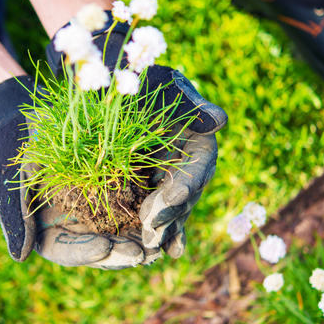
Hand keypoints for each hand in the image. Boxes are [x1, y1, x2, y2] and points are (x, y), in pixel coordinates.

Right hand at [0, 76, 166, 268]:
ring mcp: (98, 210)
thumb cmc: (16, 146)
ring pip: (121, 234)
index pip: (66, 251)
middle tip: (140, 254)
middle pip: (100, 250)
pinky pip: (135, 207)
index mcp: (47, 229)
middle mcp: (75, 226)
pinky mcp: (117, 191)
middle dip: (120, 253)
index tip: (104, 248)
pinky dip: (150, 214)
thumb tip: (19, 257)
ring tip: (157, 245)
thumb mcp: (14, 178)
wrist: (30, 115)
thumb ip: (17, 217)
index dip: (85, 253)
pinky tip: (166, 217)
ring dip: (140, 241)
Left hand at [47, 22, 227, 258]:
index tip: (169, 200)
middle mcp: (186, 163)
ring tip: (148, 251)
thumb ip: (187, 103)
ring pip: (170, 211)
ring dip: (161, 231)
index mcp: (197, 139)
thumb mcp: (159, 82)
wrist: (103, 77)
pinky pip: (150, 213)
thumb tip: (220, 120)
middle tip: (151, 234)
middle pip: (185, 196)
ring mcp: (166, 178)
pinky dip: (149, 231)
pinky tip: (146, 253)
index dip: (185, 186)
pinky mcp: (144, 188)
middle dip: (169, 217)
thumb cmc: (134, 71)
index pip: (198, 168)